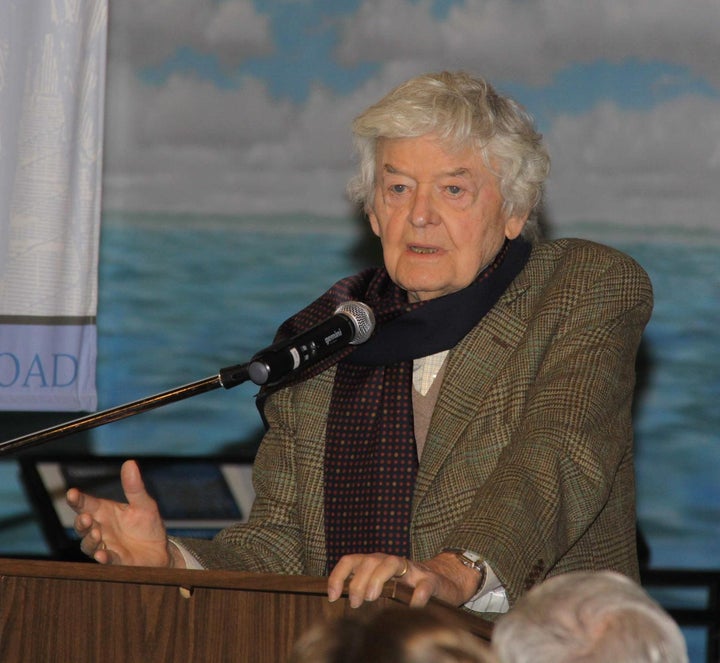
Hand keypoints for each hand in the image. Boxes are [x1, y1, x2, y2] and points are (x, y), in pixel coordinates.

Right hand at [65, 459, 180, 567]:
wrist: (161, 549)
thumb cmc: (147, 525)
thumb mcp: (144, 503)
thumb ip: (134, 487)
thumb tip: (130, 463)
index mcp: (104, 512)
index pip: (86, 505)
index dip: (77, 499)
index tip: (71, 493)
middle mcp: (100, 529)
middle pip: (82, 526)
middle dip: (81, 522)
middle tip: (86, 517)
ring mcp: (106, 546)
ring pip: (89, 545)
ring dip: (90, 540)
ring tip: (96, 533)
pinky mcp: (117, 561)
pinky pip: (107, 560)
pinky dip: (103, 557)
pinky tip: (102, 555)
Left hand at [327, 551, 479, 608]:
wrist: (443, 582)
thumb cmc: (405, 587)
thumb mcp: (381, 586)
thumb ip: (362, 589)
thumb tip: (336, 604)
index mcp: (375, 563)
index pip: (351, 561)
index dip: (338, 576)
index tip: (332, 596)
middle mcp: (390, 562)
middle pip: (369, 562)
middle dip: (358, 581)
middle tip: (355, 603)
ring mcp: (412, 570)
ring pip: (392, 563)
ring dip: (379, 578)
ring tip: (372, 597)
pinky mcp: (431, 580)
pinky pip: (424, 584)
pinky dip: (418, 594)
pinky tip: (413, 606)